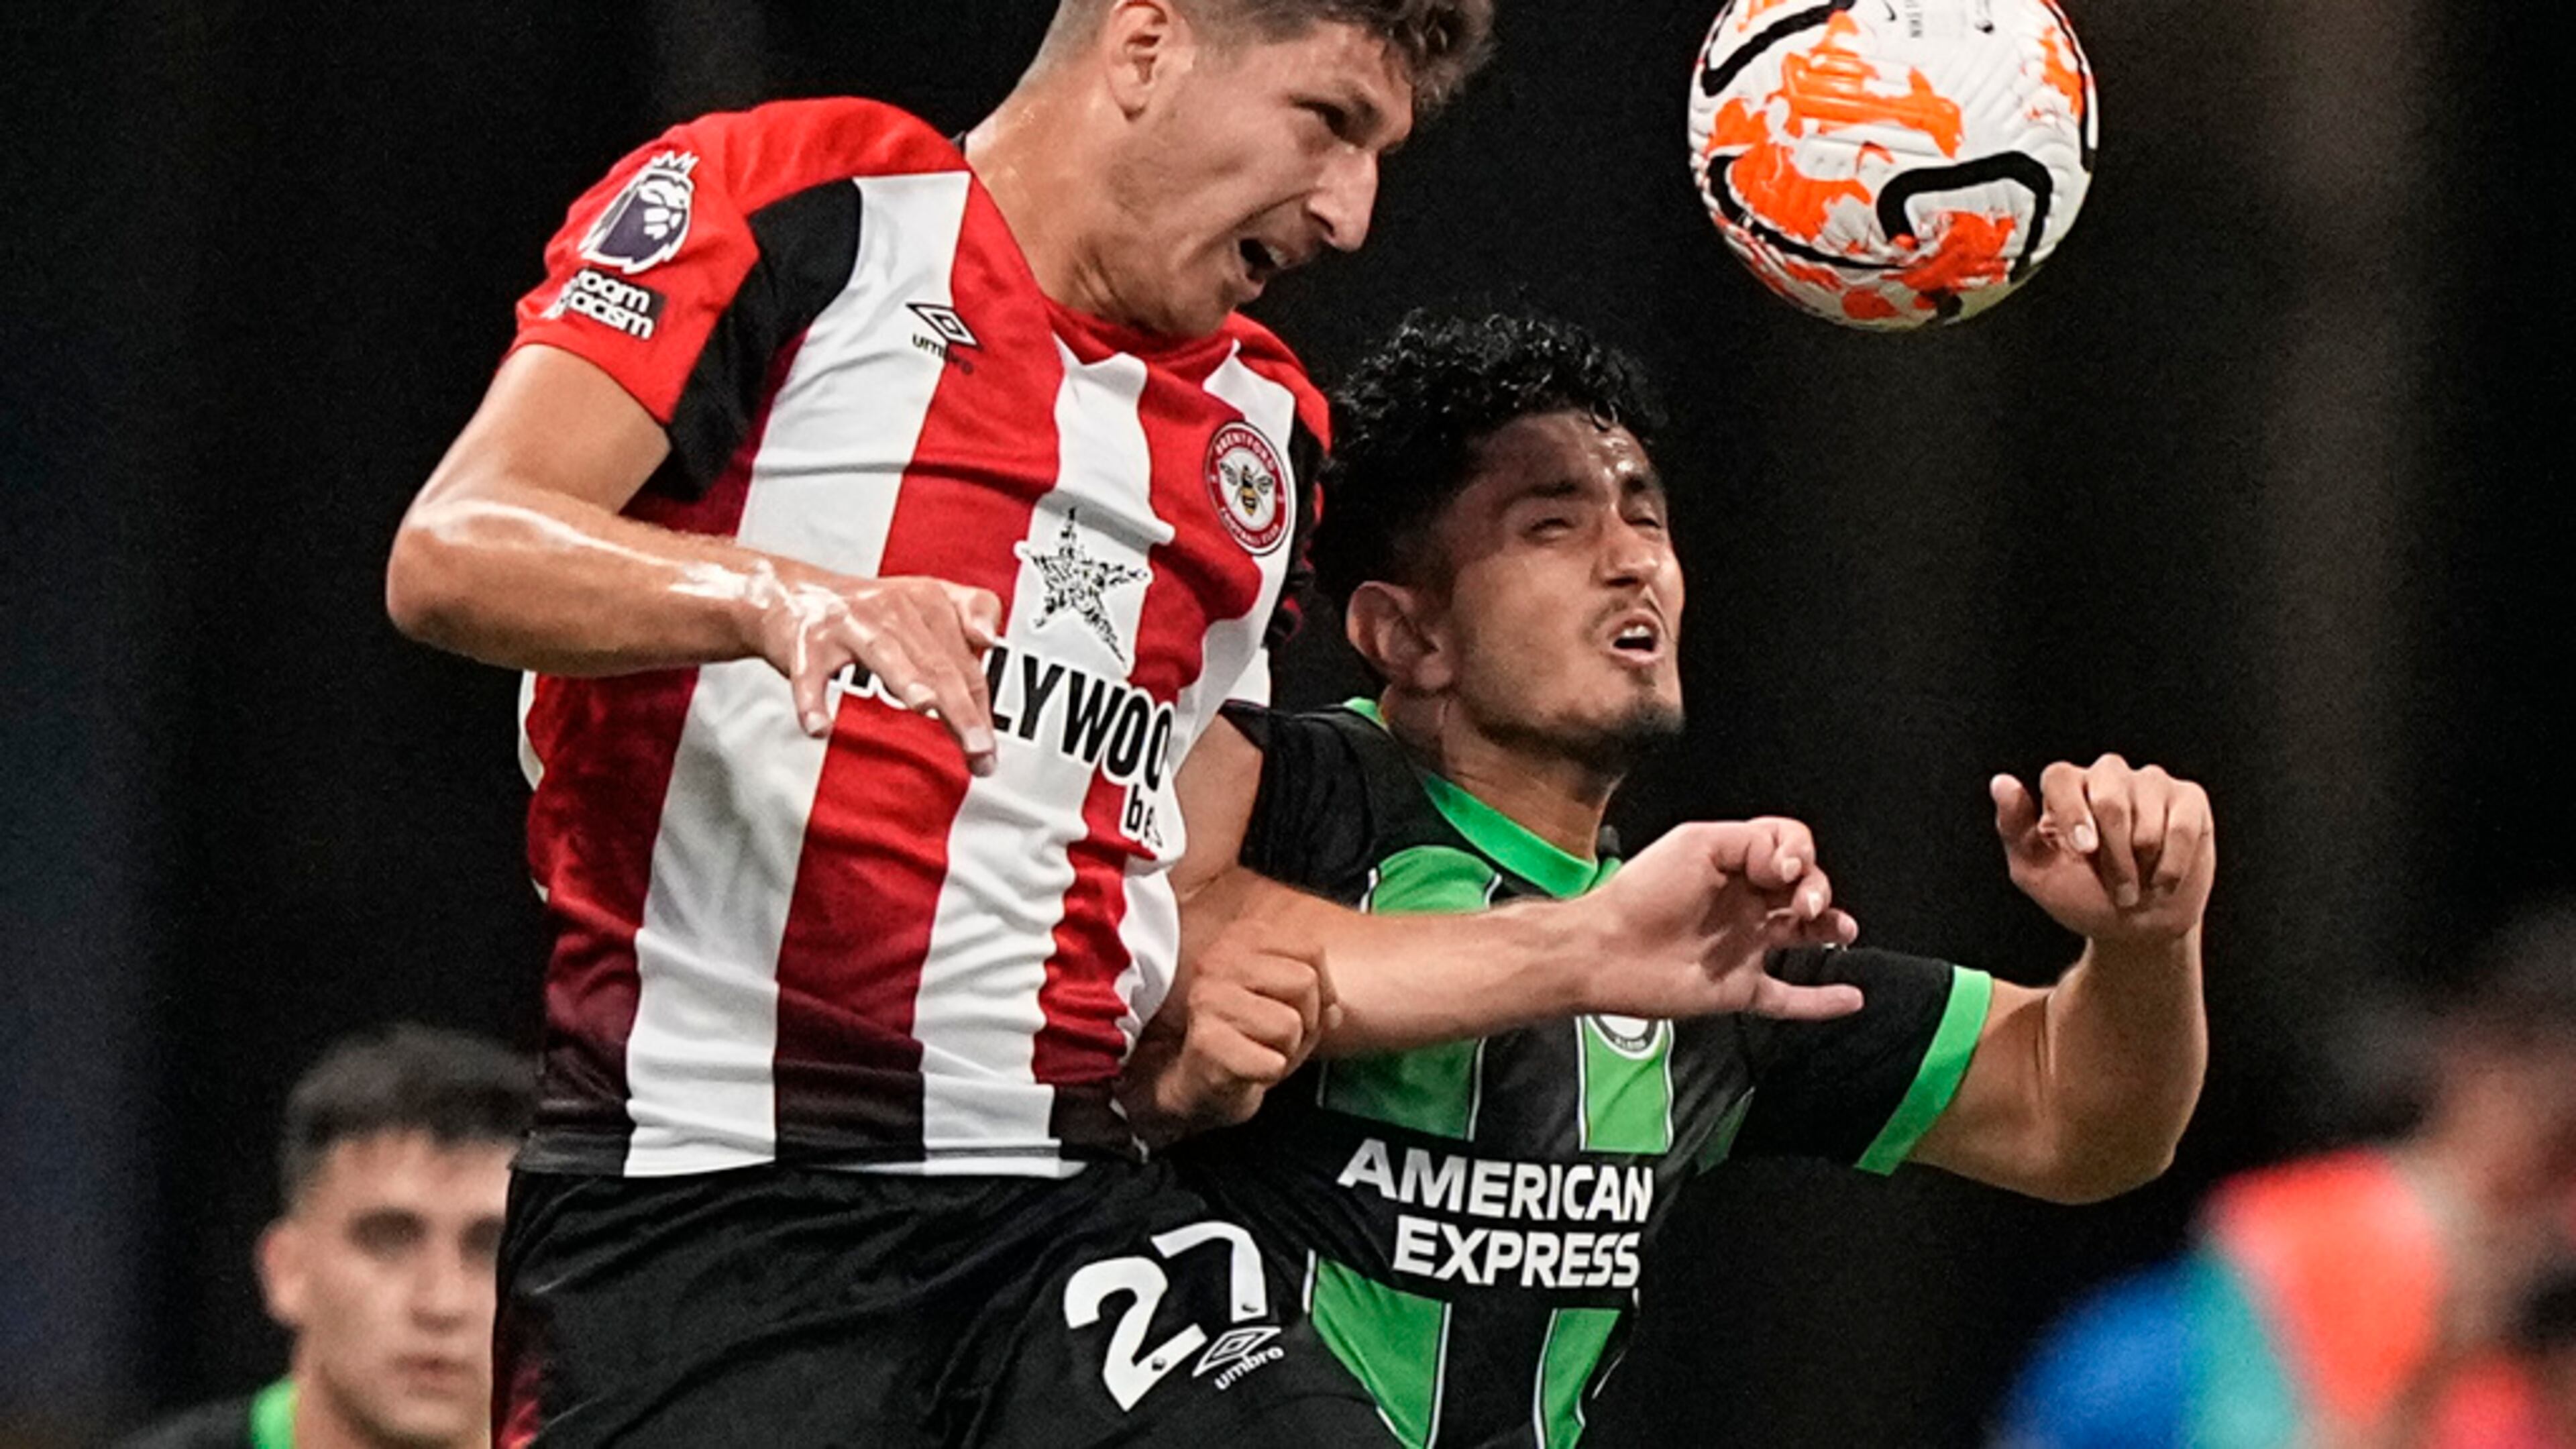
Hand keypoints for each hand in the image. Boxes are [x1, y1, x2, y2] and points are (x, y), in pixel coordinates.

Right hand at [750, 566, 1003, 773]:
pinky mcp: (804, 643)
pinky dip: (812, 700)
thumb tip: (990, 639)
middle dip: (959, 707)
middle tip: (977, 747)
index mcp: (925, 601)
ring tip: (925, 705)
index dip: (981, 704)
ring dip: (906, 678)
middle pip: (935, 662)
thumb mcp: (925, 600)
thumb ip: (969, 611)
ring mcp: (846, 625)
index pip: (963, 660)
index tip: (989, 748)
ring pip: (884, 653)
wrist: (789, 596)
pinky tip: (820, 727)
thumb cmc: (866, 611)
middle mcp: (890, 608)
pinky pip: (809, 674)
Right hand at [1140, 923, 1339, 1131]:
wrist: (1201, 1080)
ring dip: (1287, 1050)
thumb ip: (1319, 994)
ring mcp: (1208, 999)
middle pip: (1304, 982)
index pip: (1311, 951)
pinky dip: (1270, 1073)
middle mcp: (1219, 961)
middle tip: (1280, 1035)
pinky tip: (1249, 1068)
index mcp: (1241, 938)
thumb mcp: (1288, 1002)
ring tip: (1261, 1049)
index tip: (1303, 1008)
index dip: (1322, 989)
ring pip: (1289, 1025)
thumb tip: (1335, 1009)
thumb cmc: (1248, 1036)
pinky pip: (1272, 1063)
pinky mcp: (1206, 1042)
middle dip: (1306, 1020)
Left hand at [1573, 818, 1862, 1021]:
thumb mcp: (1695, 843)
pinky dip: (1821, 1002)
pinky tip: (1850, 997)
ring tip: (1842, 928)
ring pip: (1803, 937)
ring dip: (1830, 928)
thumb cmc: (1641, 894)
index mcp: (1734, 865)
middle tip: (1805, 902)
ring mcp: (1744, 947)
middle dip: (1817, 889)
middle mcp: (1744, 904)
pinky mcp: (1738, 988)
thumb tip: (1791, 864)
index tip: (1785, 866)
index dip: (1799, 853)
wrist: (1605, 951)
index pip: (1789, 849)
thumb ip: (1750, 842)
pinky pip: (1788, 999)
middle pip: (1803, 889)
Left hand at [1991, 756, 2213, 945]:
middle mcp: (2107, 775)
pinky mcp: (2188, 799)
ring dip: (2143, 864)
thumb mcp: (2036, 872)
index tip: (2085, 851)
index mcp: (2067, 788)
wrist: (2134, 927)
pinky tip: (2164, 879)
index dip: (2073, 813)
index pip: (2061, 777)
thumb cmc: (2081, 895)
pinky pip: (2182, 823)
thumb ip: (2015, 828)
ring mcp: (2150, 783)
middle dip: (2114, 855)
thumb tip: (2001, 782)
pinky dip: (2173, 862)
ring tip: (2139, 883)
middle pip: (2109, 797)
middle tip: (2117, 889)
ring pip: (2148, 813)